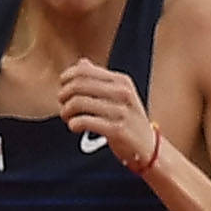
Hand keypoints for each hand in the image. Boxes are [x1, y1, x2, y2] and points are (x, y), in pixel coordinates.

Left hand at [59, 59, 158, 173]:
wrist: (148, 147)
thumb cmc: (129, 120)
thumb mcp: (119, 95)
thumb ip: (100, 79)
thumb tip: (82, 63)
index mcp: (122, 81)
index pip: (84, 70)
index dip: (67, 77)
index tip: (62, 87)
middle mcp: (123, 93)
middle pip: (78, 85)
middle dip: (64, 95)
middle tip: (63, 104)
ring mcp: (121, 112)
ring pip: (78, 103)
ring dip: (66, 111)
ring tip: (68, 117)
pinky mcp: (117, 130)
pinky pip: (84, 122)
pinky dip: (73, 124)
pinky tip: (75, 126)